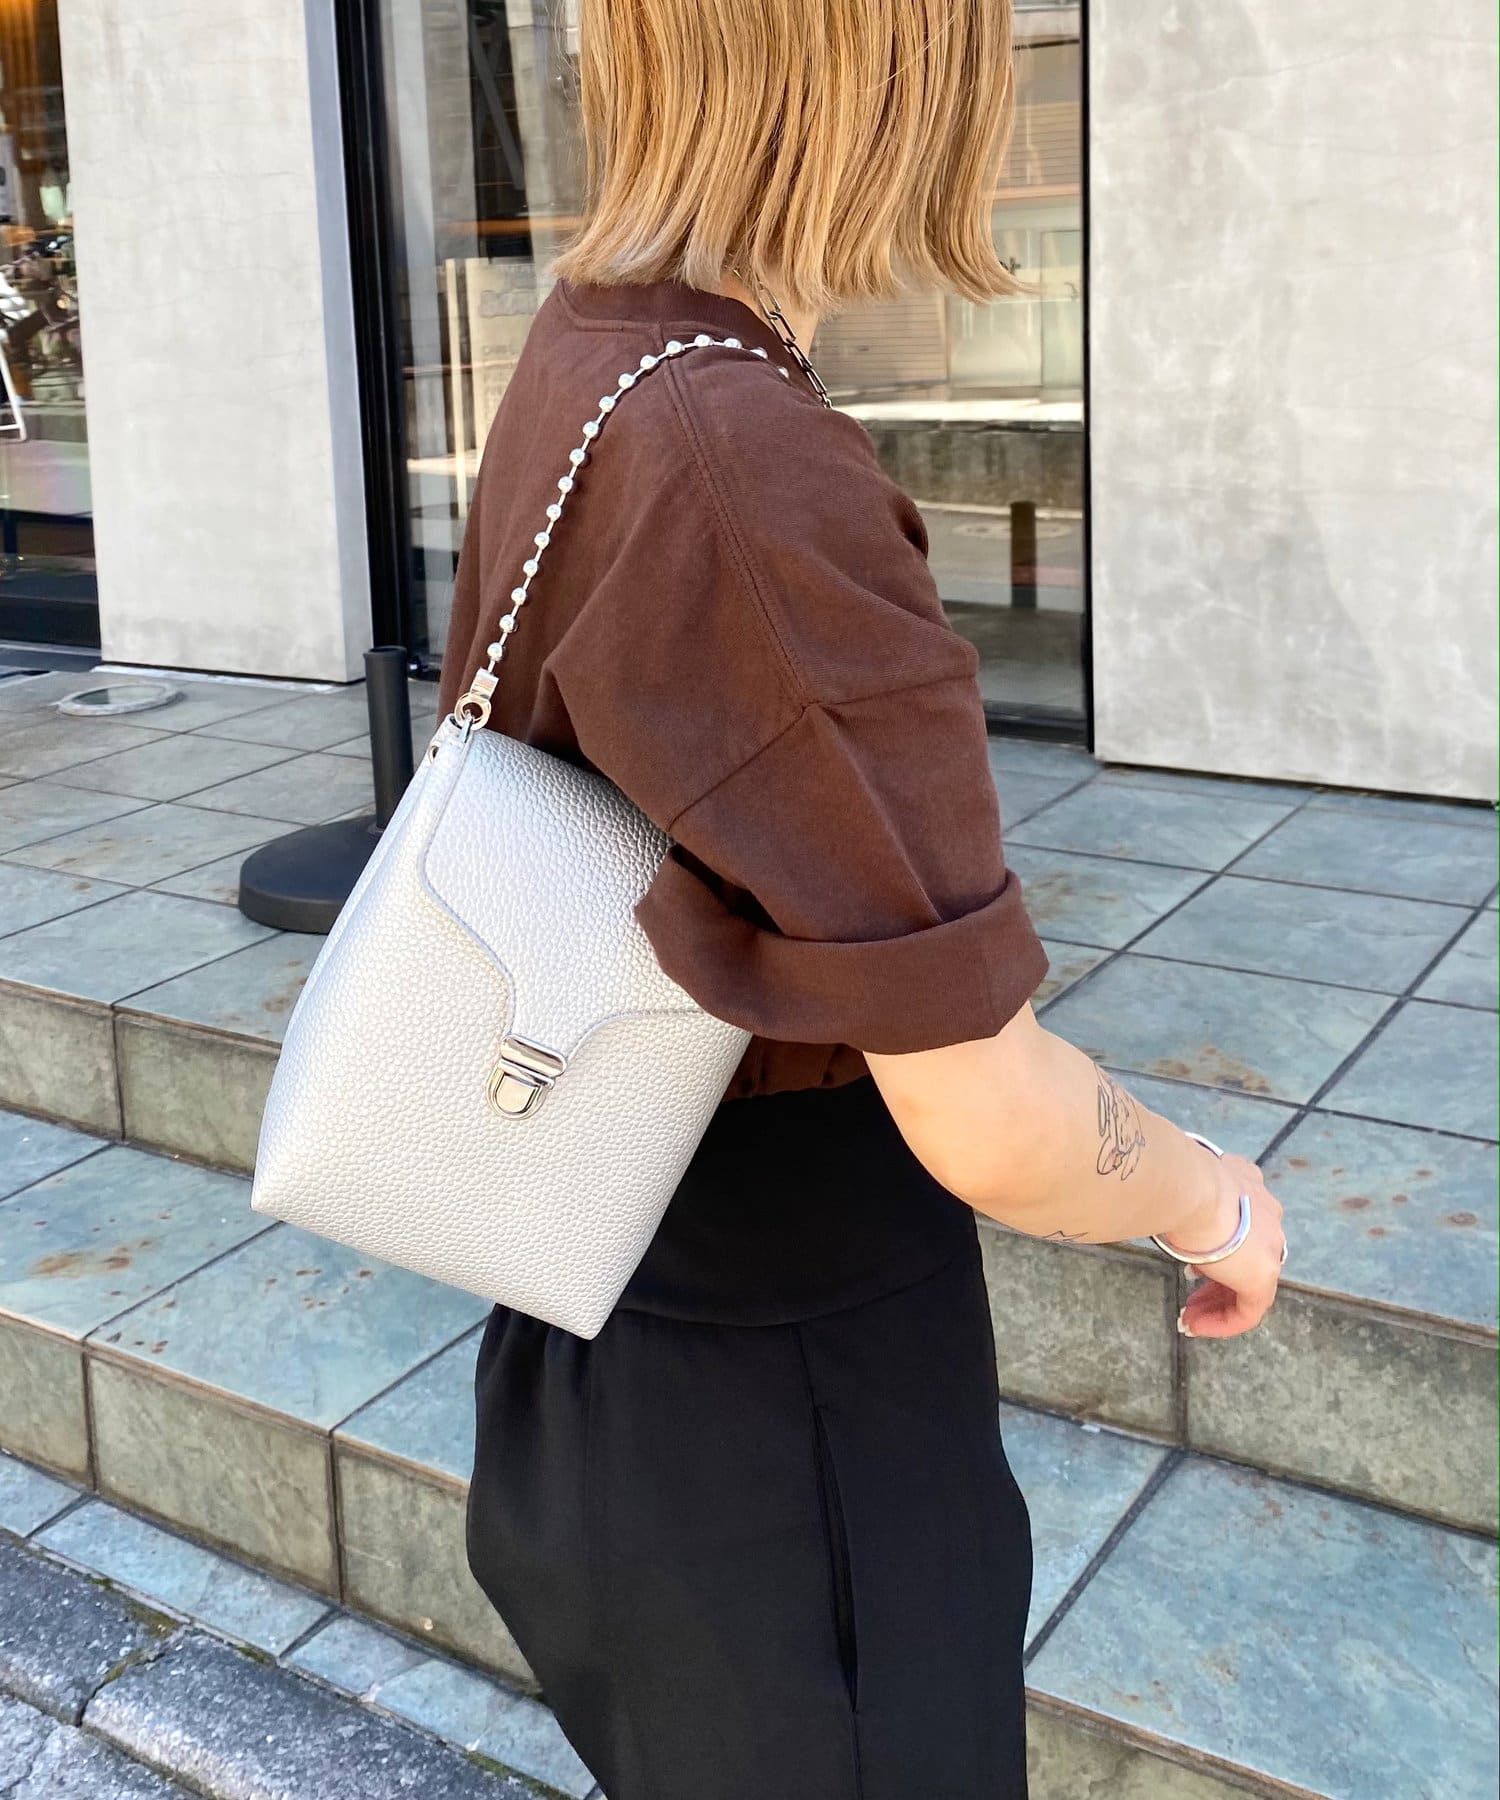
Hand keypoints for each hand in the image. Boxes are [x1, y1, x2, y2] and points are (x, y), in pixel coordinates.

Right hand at [1167, 1154, 1285, 1340]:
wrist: (1190, 1188)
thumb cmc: (1175, 1182)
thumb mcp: (1181, 1189)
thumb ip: (1184, 1201)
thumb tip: (1161, 1205)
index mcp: (1249, 1188)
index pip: (1241, 1227)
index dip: (1215, 1251)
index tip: (1191, 1268)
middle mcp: (1268, 1216)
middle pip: (1247, 1258)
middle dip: (1217, 1283)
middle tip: (1190, 1300)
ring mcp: (1270, 1248)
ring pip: (1249, 1285)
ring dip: (1217, 1304)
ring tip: (1188, 1319)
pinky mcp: (1262, 1278)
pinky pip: (1247, 1310)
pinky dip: (1222, 1322)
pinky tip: (1195, 1325)